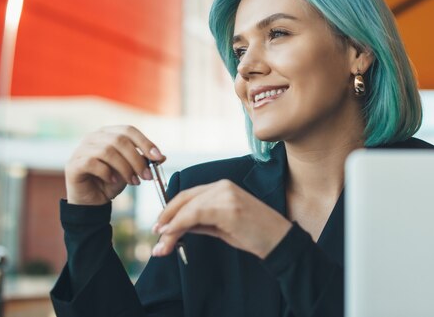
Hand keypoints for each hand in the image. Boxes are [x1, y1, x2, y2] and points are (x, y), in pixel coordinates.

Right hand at [65, 125, 165, 204]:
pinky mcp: (73, 164)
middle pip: (120, 140)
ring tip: (133, 181)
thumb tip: (162, 157)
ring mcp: (81, 149)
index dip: (145, 142)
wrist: (92, 201)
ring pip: (107, 151)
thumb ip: (144, 161)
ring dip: (125, 168)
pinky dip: (107, 172)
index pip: (129, 130)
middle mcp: (93, 137)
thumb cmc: (112, 181)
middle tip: (147, 176)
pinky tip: (113, 181)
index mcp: (109, 133)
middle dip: (137, 159)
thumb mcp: (132, 170)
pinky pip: (92, 162)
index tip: (158, 157)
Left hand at [152, 179, 292, 258]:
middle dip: (166, 219)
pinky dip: (179, 226)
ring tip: (162, 246)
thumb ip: (201, 222)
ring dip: (170, 228)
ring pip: (186, 208)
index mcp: (222, 187)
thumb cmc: (253, 234)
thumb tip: (176, 226)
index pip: (188, 195)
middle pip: (184, 199)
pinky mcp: (227, 208)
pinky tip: (171, 236)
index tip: (160, 227)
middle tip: (156, 237)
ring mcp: (225, 195)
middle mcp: (222, 186)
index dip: (170, 210)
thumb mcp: (222, 226)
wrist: (278, 239)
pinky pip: (194, 215)